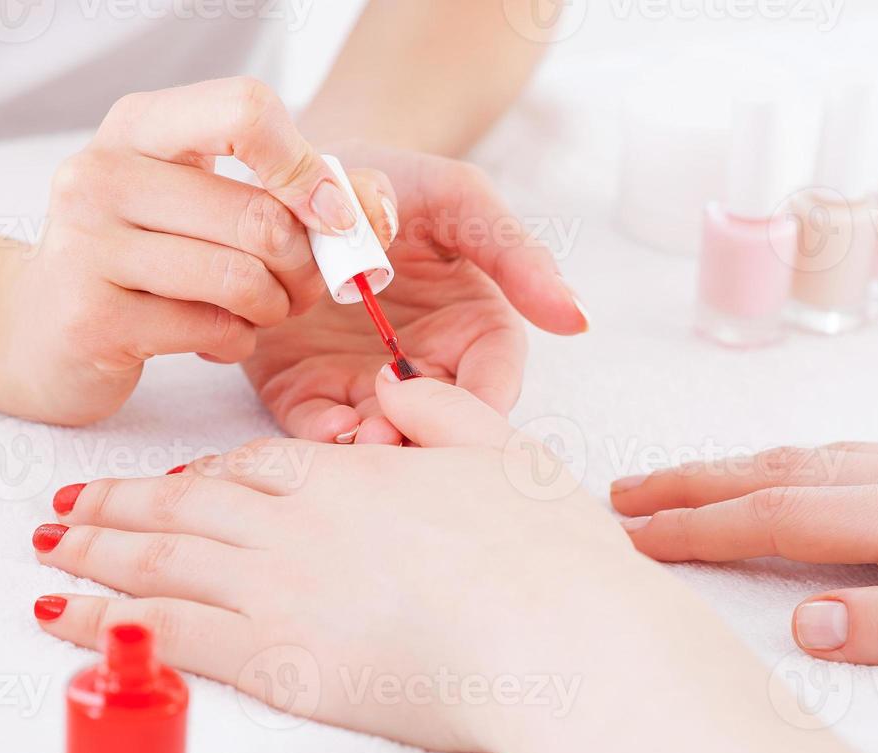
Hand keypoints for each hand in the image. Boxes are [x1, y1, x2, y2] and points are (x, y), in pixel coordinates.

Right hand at [0, 77, 396, 425]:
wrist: (35, 331)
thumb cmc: (140, 261)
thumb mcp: (206, 204)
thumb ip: (296, 194)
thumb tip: (376, 211)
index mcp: (139, 127)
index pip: (245, 110)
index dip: (307, 168)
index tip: (332, 216)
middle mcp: (102, 173)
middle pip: (257, 214)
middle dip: (304, 265)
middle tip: (302, 287)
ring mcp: (88, 246)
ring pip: (239, 277)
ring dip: (274, 308)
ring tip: (259, 312)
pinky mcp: (92, 318)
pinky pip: (211, 330)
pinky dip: (236, 342)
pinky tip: (216, 337)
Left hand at [32, 371, 648, 752]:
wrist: (558, 639)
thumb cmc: (545, 554)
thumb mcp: (501, 453)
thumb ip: (441, 408)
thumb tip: (396, 380)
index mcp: (346, 475)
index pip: (248, 468)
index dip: (194, 474)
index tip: (159, 482)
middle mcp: (295, 526)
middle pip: (184, 506)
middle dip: (118, 504)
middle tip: (64, 506)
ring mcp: (278, 592)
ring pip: (161, 562)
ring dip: (97, 553)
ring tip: (48, 551)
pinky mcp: (275, 662)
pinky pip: (167, 634)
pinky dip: (105, 622)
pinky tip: (63, 616)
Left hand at [242, 140, 587, 444]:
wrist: (298, 182)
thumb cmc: (390, 183)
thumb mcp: (459, 201)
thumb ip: (516, 254)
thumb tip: (579, 318)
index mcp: (472, 326)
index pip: (494, 379)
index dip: (484, 403)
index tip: (469, 411)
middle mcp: (423, 365)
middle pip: (439, 423)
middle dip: (427, 436)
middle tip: (408, 430)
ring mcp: (363, 382)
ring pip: (381, 435)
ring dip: (378, 445)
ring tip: (365, 435)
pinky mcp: (308, 389)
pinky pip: (319, 426)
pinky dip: (325, 436)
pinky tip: (329, 428)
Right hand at [611, 444, 877, 674]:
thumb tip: (805, 624)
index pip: (781, 519)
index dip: (699, 528)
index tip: (631, 537)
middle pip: (779, 473)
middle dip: (692, 482)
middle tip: (619, 493)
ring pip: (810, 458)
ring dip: (732, 469)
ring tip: (676, 481)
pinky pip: (847, 457)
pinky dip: (788, 464)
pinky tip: (788, 473)